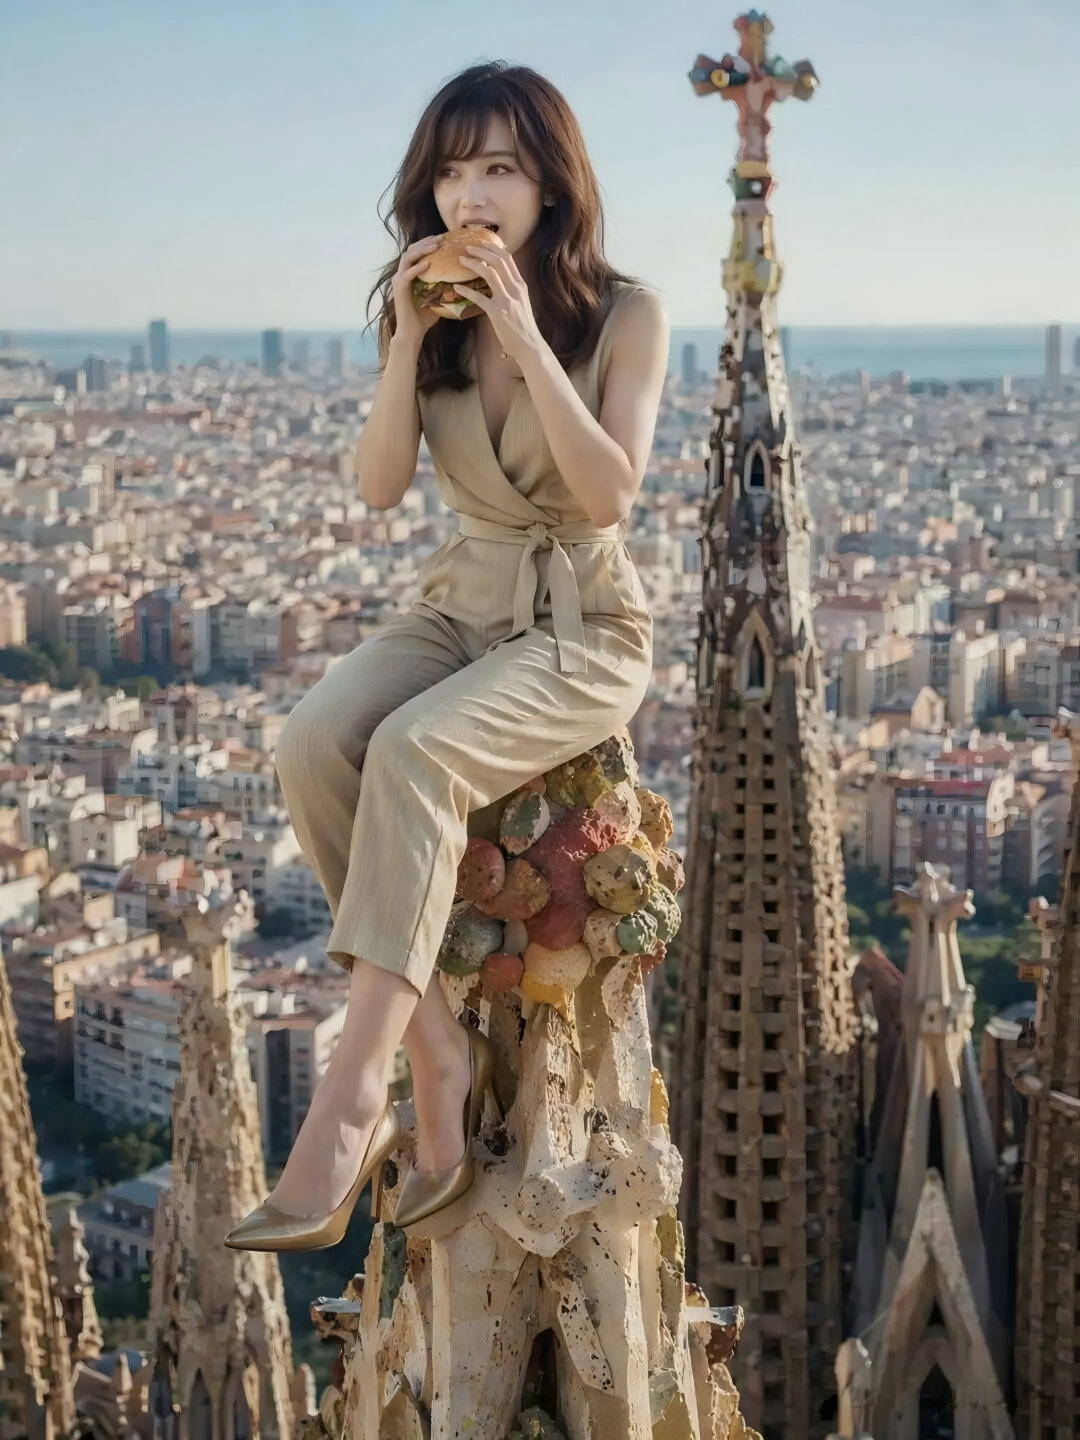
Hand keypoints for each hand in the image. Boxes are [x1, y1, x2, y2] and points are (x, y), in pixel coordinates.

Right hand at [389, 235, 444, 351]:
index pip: (418, 251)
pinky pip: (407, 275)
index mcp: (410, 273)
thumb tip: (466, 280)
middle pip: (411, 249)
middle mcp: (403, 274)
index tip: (443, 237)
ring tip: (435, 246)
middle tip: (441, 237)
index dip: (429, 242)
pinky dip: (417, 268)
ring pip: (407, 258)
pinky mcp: (399, 290)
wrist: (413, 332)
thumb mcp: (438, 297)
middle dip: (426, 241)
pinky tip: (428, 264)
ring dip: (421, 250)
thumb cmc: (425, 316)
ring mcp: (399, 281)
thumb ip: (446, 286)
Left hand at [454, 244, 545, 364]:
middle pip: (498, 260)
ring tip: (461, 260)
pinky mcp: (498, 313)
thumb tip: (499, 278)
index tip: (481, 243)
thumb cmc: (523, 326)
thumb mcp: (521, 302)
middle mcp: (515, 289)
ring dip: (473, 263)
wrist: (529, 345)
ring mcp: (507, 300)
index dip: (493, 247)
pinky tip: (456, 287)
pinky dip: (466, 290)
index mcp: (520, 285)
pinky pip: (479, 297)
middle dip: (482, 250)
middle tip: (468, 247)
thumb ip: (511, 289)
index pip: (508, 258)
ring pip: (489, 272)